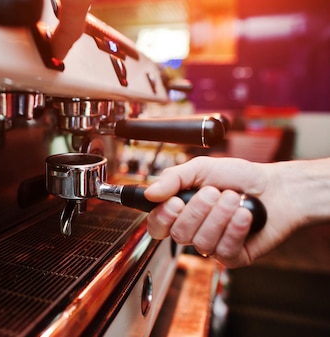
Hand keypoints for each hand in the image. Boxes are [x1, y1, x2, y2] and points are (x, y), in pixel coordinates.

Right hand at [144, 156, 305, 267]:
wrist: (276, 187)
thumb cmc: (238, 177)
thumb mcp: (200, 168)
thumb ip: (173, 178)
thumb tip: (149, 193)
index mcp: (181, 211)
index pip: (157, 226)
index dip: (163, 218)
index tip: (176, 201)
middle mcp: (194, 231)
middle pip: (179, 234)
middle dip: (198, 211)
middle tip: (214, 192)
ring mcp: (213, 246)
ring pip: (202, 242)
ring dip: (220, 217)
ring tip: (234, 199)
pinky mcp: (233, 257)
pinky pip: (224, 251)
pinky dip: (235, 230)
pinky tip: (244, 215)